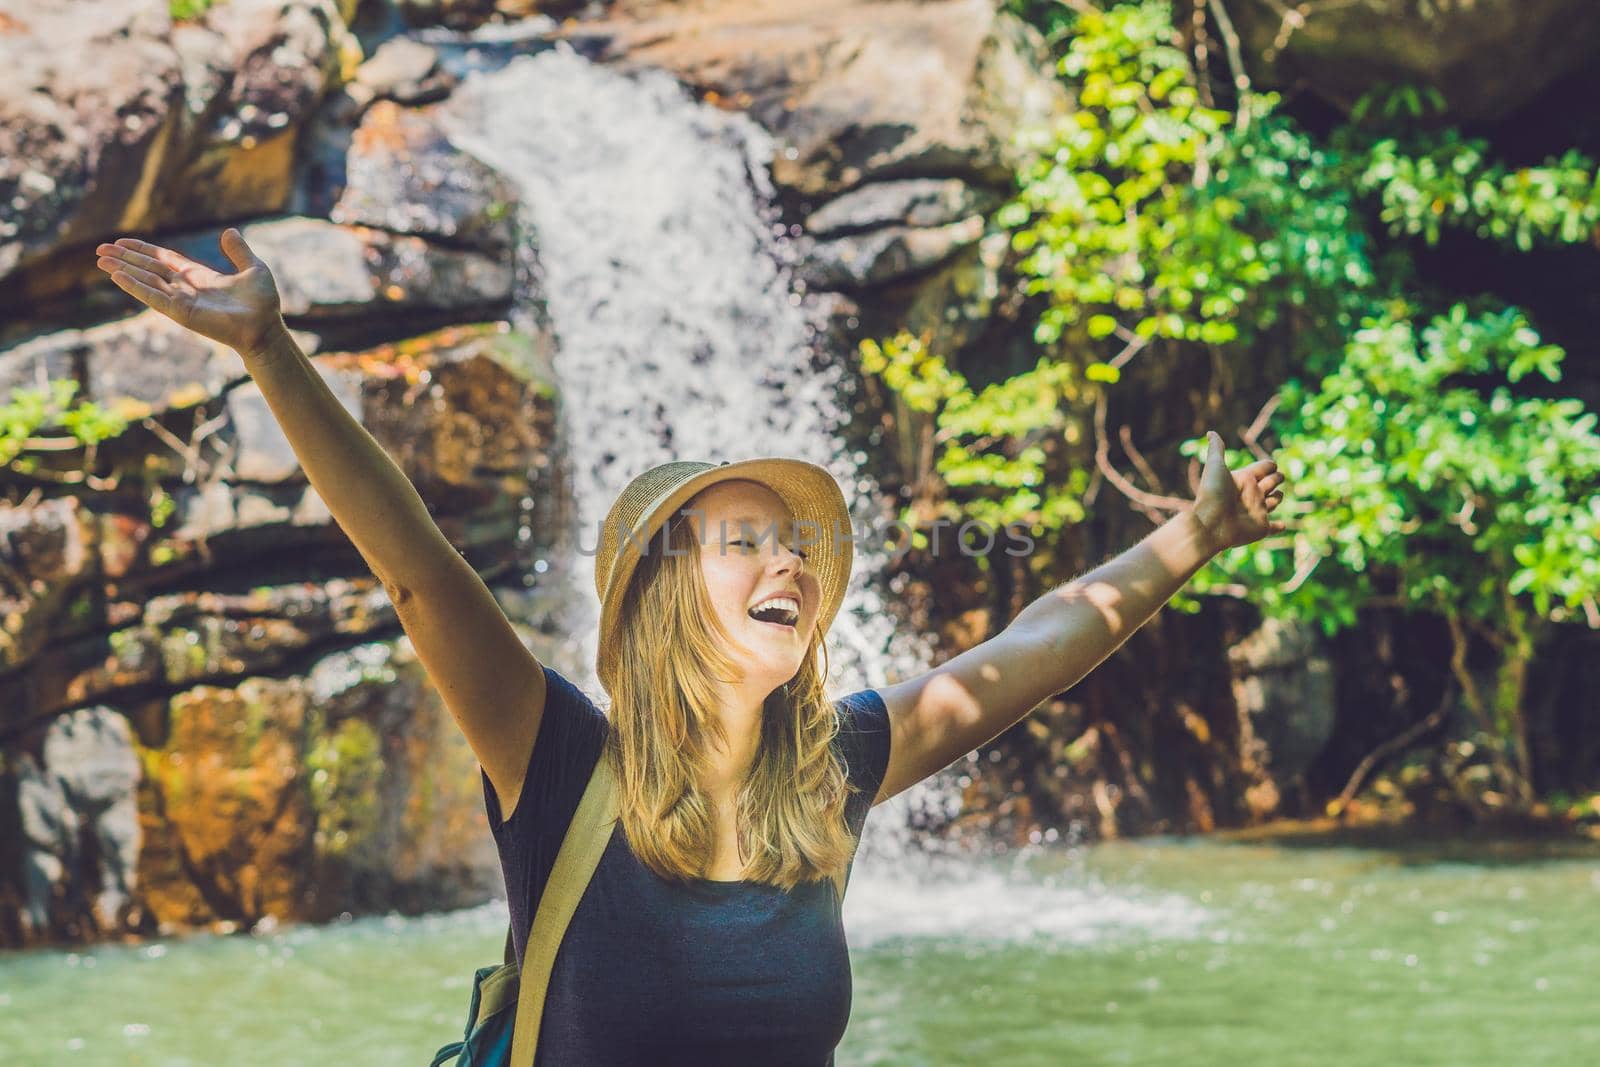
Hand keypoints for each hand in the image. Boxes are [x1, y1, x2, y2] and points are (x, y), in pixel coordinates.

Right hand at [94, 228, 285, 357]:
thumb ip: (238, 251)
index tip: (122, 242)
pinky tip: (117, 276)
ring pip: (145, 281)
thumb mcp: (253, 269)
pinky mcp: (181, 313)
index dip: (143, 250)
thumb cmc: (262, 303)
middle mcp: (185, 287)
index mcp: (198, 276)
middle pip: (148, 269)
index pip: (163, 259)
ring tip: (100, 261)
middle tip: (99, 250)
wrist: (266, 327)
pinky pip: (153, 297)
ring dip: (123, 271)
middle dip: (125, 259)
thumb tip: (229, 231)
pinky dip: (135, 286)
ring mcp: (181, 300)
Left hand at [1190, 430, 1287, 552]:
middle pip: (1270, 483)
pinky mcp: (1261, 528)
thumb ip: (1216, 449)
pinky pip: (1273, 527)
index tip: (1272, 465)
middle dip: (1276, 478)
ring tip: (1277, 495)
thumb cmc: (1212, 493)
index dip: (1268, 465)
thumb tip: (1211, 432)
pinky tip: (1282, 525)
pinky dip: (1279, 526)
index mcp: (1244, 478)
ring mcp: (1258, 511)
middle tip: (1277, 477)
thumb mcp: (1215, 466)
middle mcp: (1252, 494)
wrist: (1210, 524)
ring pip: (1273, 502)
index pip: (1262, 468)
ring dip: (1278, 498)